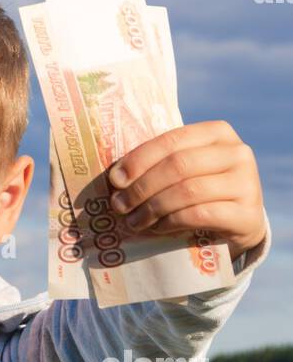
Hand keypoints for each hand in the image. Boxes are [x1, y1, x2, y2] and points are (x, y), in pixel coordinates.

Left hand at [106, 120, 265, 262]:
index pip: (172, 140)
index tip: (115, 179)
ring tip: (133, 221)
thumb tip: (116, 176)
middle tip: (119, 205)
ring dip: (152, 208)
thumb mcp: (186, 170)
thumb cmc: (203, 191)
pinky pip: (199, 215)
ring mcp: (247, 184)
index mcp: (218, 133)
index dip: (139, 159)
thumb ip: (160, 164)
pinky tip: (157, 228)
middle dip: (142, 187)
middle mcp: (237, 153)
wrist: (239, 222)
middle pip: (178, 166)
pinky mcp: (247, 215)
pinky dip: (172, 222)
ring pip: (187, 191)